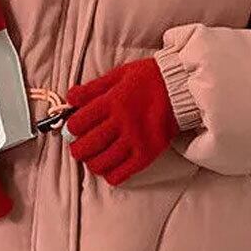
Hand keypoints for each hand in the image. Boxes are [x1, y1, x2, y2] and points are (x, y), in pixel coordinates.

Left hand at [66, 58, 179, 185]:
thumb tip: (70, 97)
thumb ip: (93, 88)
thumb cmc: (148, 79)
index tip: (73, 129)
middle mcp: (122, 122)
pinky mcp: (147, 154)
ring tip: (93, 157)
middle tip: (78, 147)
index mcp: (113, 101)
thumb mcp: (118, 75)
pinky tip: (109, 166)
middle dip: (76, 149)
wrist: (180, 89)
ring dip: (91, 162)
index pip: (79, 123)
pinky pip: (121, 174)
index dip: (71, 128)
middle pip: (87, 146)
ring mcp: (135, 141)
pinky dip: (110, 174)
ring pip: (101, 163)